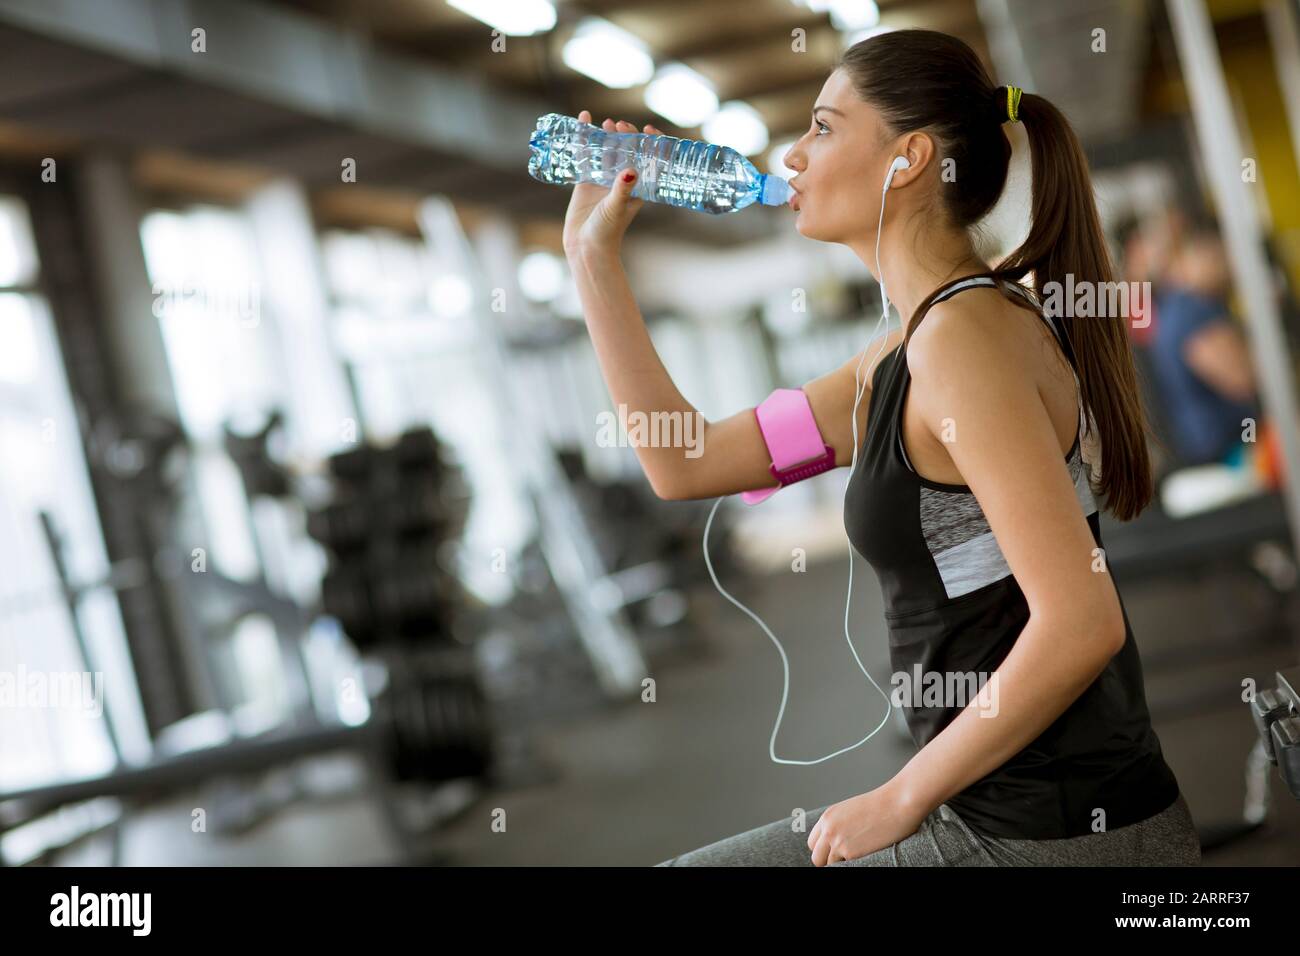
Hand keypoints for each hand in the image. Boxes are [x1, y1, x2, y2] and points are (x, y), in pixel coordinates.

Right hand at [562, 110, 661, 258]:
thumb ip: (622, 189)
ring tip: (606, 123)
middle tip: (619, 125)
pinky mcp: (587, 180)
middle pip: (628, 150)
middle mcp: (623, 180)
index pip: (649, 159)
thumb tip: (630, 171)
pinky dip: (586, 140)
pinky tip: (583, 122)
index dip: (651, 142)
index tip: (647, 128)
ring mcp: (604, 179)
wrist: (586, 247)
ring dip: (608, 136)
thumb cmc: (607, 231)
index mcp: (638, 186)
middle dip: (626, 135)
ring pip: (608, 150)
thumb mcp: (616, 208)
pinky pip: (587, 156)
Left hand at [806, 782, 928, 865]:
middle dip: (828, 861)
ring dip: (842, 863)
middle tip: (844, 860)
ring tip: (858, 855)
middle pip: (817, 857)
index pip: (813, 843)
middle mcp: (828, 829)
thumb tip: (837, 842)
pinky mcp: (850, 853)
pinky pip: (845, 868)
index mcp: (827, 817)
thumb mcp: (851, 811)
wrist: (897, 803)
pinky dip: (854, 865)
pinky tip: (865, 856)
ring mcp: (837, 842)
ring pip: (829, 865)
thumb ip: (839, 825)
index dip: (823, 850)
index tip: (833, 853)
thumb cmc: (881, 806)